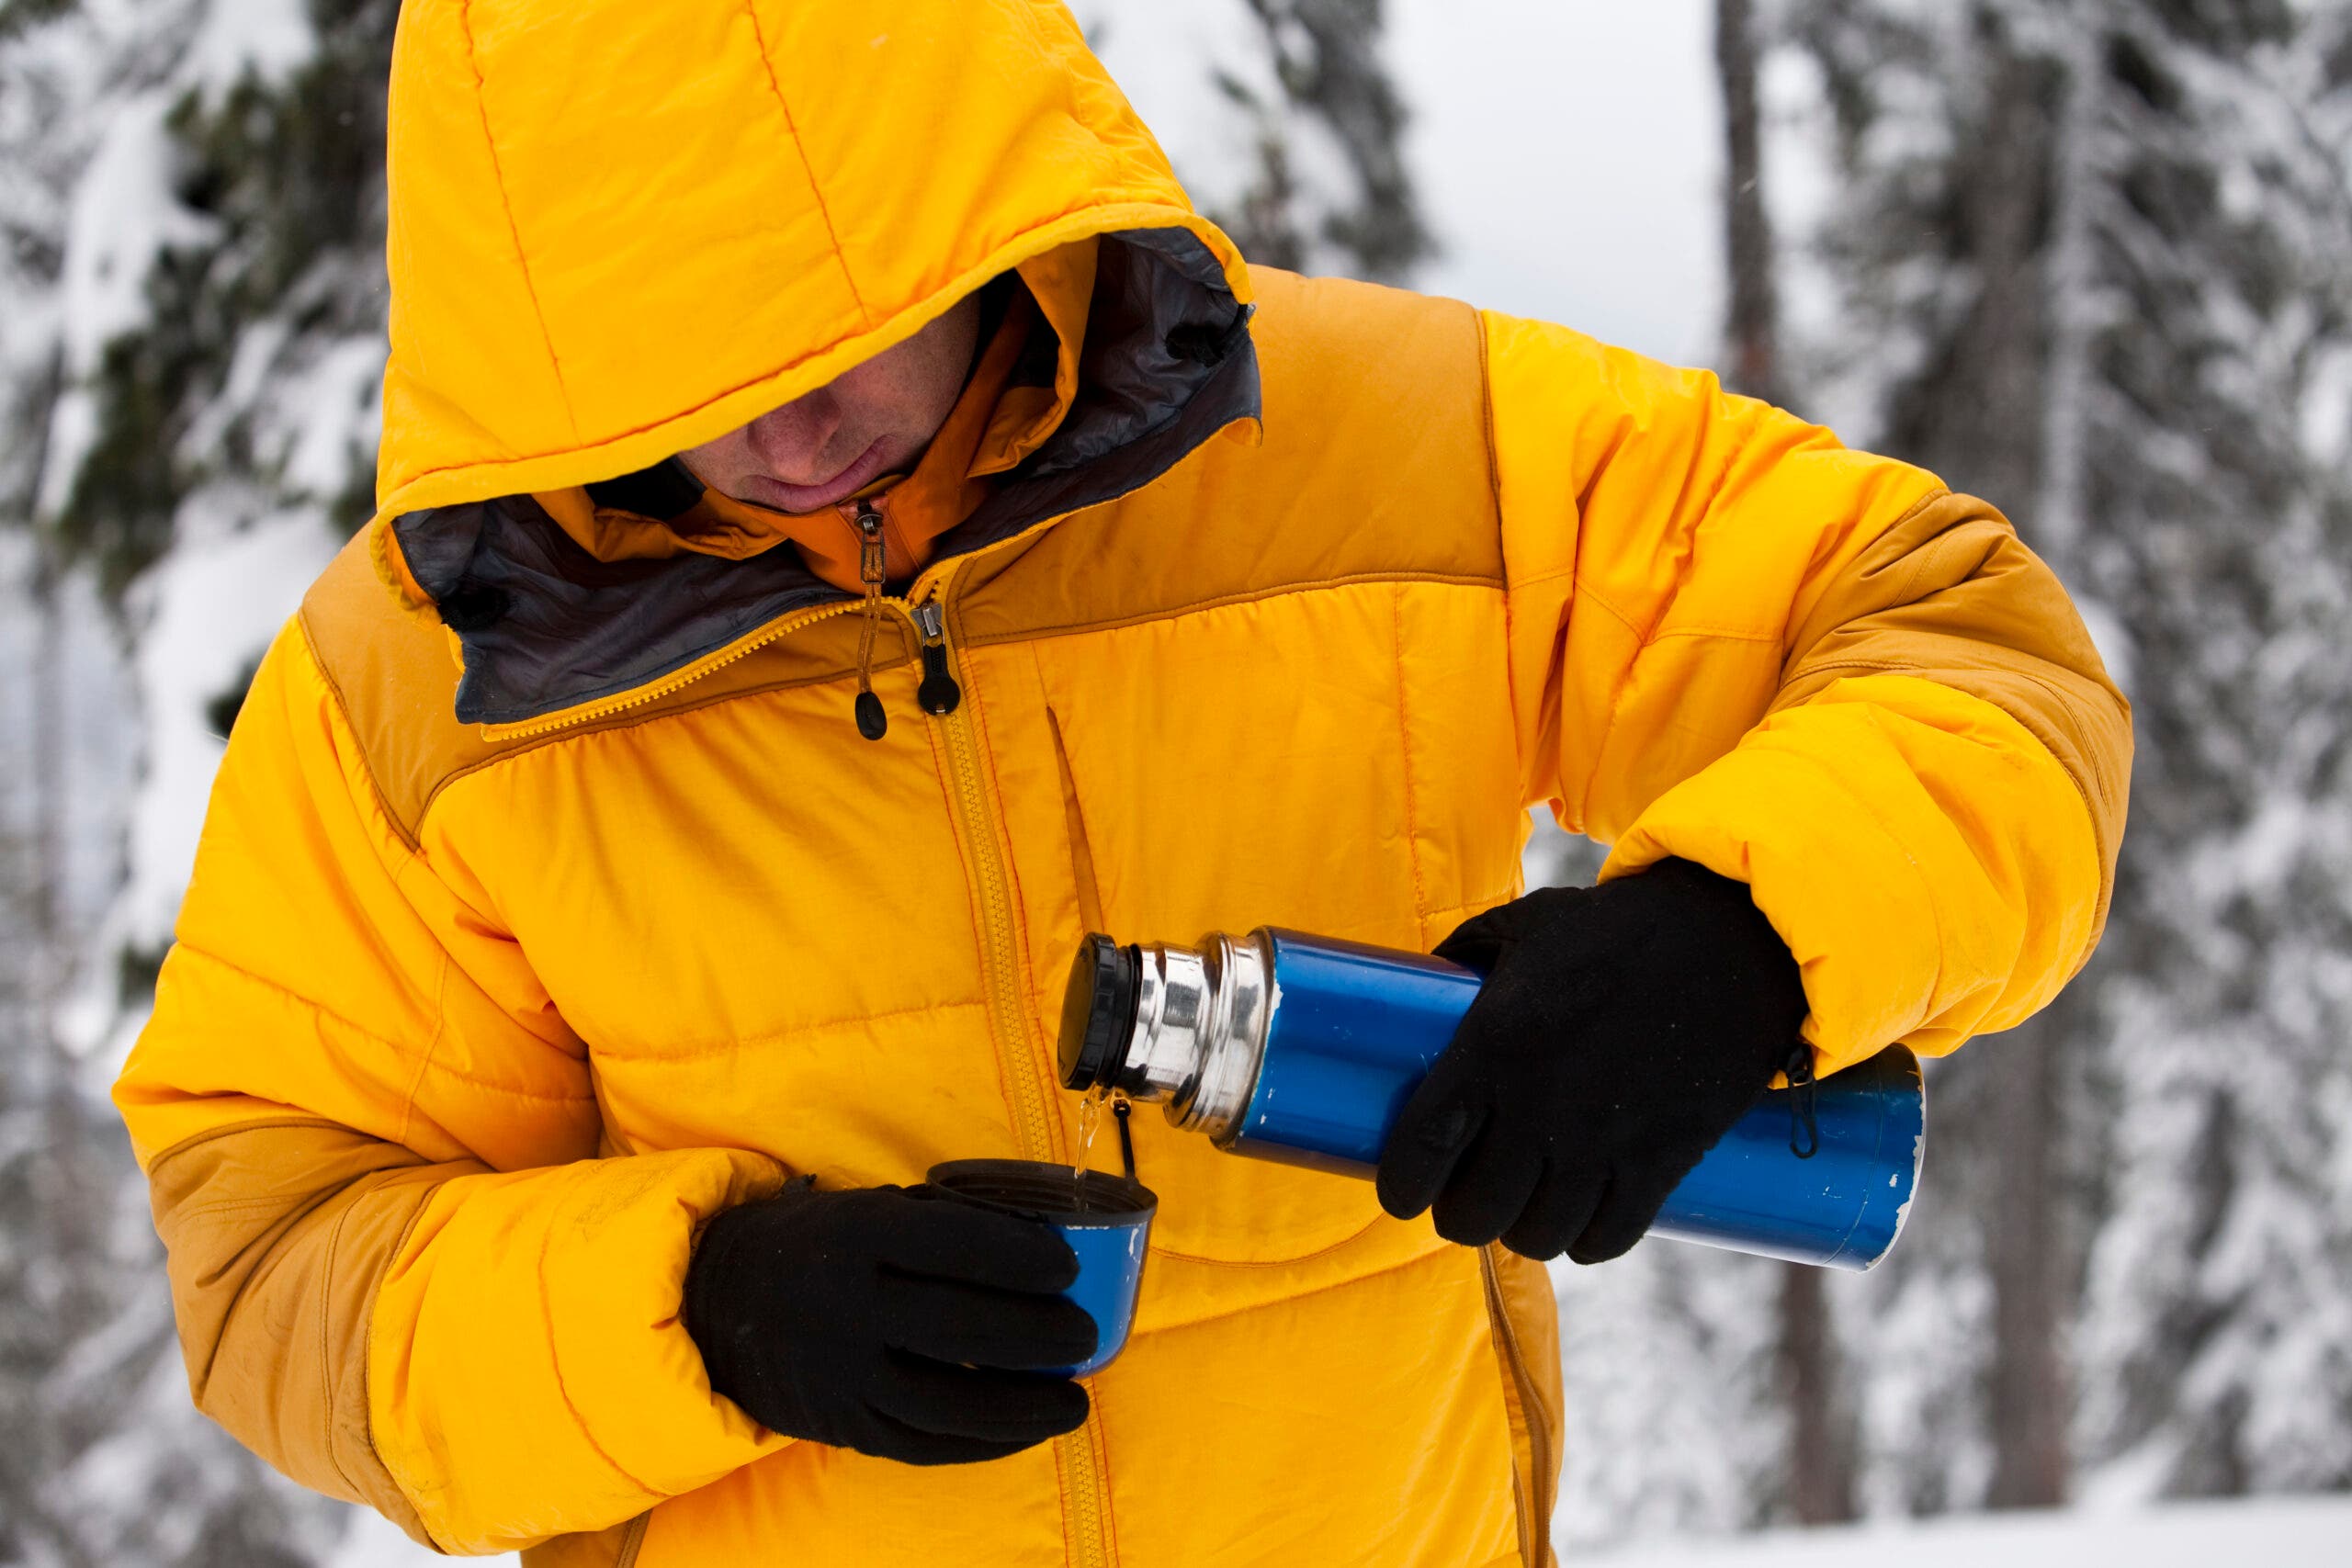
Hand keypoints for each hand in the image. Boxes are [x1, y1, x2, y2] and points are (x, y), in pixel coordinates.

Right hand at [682, 1182, 1095, 1463]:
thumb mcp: (861, 1207)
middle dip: (1037, 1334)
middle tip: (1086, 1335)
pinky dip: (984, 1441)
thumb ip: (936, 1222)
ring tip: (1076, 1401)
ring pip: (947, 1401)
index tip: (1066, 1268)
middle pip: (960, 1326)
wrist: (712, 1304)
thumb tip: (1034, 1239)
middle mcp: (845, 1305)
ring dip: (1024, 1404)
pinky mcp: (840, 1424)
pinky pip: (923, 1442)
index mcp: (855, 1233)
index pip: (953, 1245)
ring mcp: (840, 1373)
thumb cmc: (813, 1244)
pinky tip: (1027, 1429)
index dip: (1018, 1256)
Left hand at [1376, 858, 1806, 1263]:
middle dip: (1461, 1214)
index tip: (1403, 1189)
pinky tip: (1581, 1215)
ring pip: (1537, 1239)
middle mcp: (1539, 1107)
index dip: (1400, 1186)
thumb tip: (1432, 968)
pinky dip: (1586, 1240)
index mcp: (1493, 1047)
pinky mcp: (1661, 1163)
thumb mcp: (1530, 923)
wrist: (1733, 943)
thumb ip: (1472, 949)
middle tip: (1471, 1191)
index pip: (1420, 1150)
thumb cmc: (1620, 929)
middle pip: (1471, 1216)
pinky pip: (1606, 1241)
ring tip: (1526, 1203)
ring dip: (1524, 1229)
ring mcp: (1602, 1143)